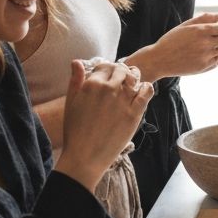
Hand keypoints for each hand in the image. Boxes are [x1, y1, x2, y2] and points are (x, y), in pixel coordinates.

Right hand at [56, 60, 152, 190]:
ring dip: (135, 77)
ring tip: (132, 82)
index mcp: (92, 84)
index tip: (109, 74)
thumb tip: (77, 61)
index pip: (105, 66)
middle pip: (122, 70)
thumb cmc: (75, 130)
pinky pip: (146, 92)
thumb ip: (75, 80)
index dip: (108, 69)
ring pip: (135, 78)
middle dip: (122, 71)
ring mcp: (123, 100)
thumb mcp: (71, 102)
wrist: (85, 156)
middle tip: (123, 77)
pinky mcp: (135, 113)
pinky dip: (146, 88)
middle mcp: (109, 89)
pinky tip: (142, 91)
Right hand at [138, 12, 217, 78]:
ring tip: (208, 48)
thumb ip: (205, 18)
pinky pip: (217, 61)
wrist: (160, 59)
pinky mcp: (204, 67)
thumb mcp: (186, 26)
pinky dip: (214, 58)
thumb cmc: (172, 40)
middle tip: (216, 39)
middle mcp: (204, 43)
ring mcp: (205, 56)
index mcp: (200, 31)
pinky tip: (203, 55)